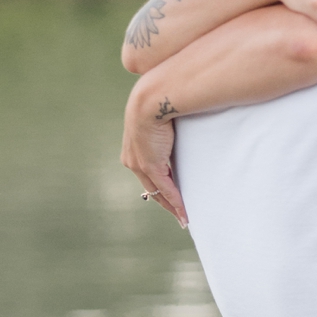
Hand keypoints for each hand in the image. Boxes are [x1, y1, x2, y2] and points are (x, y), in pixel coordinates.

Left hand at [122, 78, 186, 225]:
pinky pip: (165, 189)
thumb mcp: (161, 118)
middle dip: (165, 203)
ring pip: (157, 192)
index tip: (170, 197)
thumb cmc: (158, 101)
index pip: (147, 174)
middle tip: (179, 215)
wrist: (152, 97)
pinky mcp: (150, 165)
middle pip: (151, 188)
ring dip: (171, 206)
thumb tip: (177, 126)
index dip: (159, 187)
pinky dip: (176, 202)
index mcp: (133, 148)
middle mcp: (132, 158)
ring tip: (184, 218)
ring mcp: (140, 163)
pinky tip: (184, 213)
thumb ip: (167, 128)